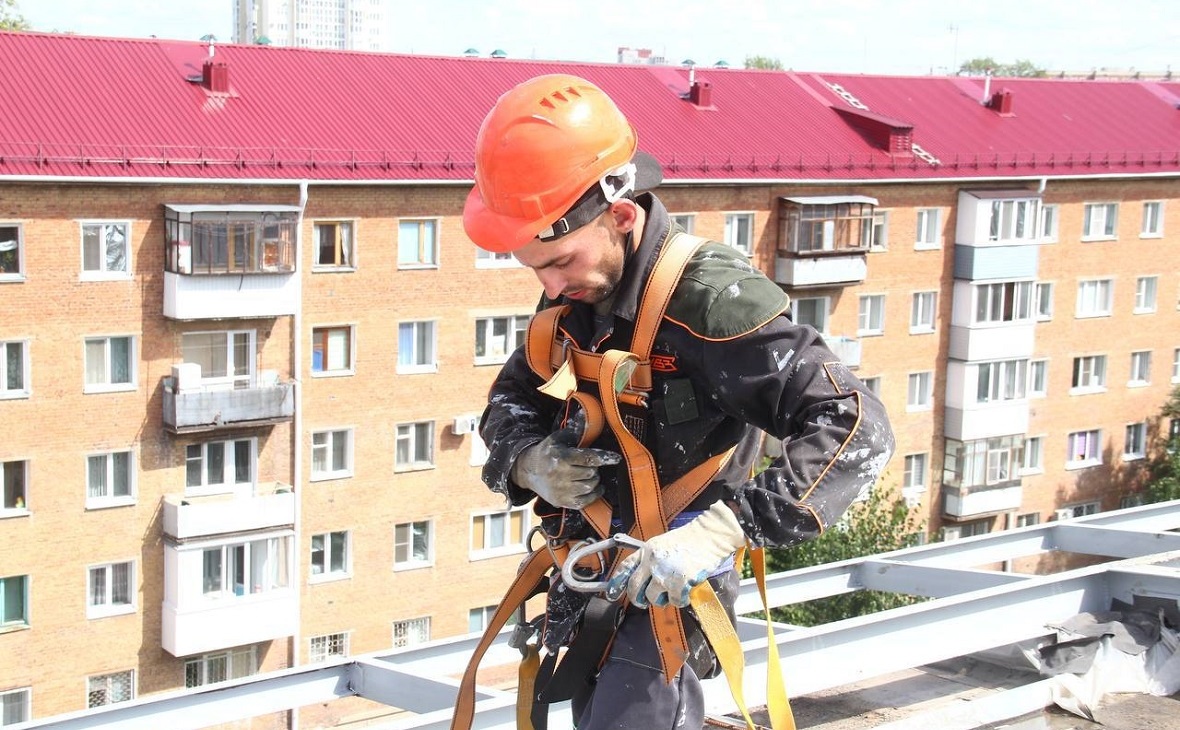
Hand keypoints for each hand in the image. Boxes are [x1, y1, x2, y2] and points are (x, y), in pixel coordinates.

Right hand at [511, 428, 620, 508]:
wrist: (528, 471)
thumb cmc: (547, 452)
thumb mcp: (558, 438)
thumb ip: (574, 430)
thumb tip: (588, 416)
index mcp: (561, 458)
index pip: (588, 458)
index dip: (605, 458)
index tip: (616, 458)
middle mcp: (561, 476)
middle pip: (591, 473)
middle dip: (594, 468)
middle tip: (588, 465)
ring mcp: (562, 491)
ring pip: (590, 486)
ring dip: (593, 480)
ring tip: (587, 475)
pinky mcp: (563, 502)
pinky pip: (586, 501)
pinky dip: (593, 494)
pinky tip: (593, 487)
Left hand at [605, 502, 745, 607]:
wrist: (709, 535)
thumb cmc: (689, 539)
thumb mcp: (662, 543)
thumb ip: (651, 558)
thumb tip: (645, 578)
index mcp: (646, 550)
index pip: (625, 568)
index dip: (617, 583)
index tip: (612, 593)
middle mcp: (652, 562)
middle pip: (635, 588)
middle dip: (637, 599)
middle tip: (643, 602)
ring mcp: (665, 573)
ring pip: (653, 597)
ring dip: (661, 600)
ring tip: (670, 594)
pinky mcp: (680, 582)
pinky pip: (675, 601)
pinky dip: (680, 601)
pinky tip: (685, 594)